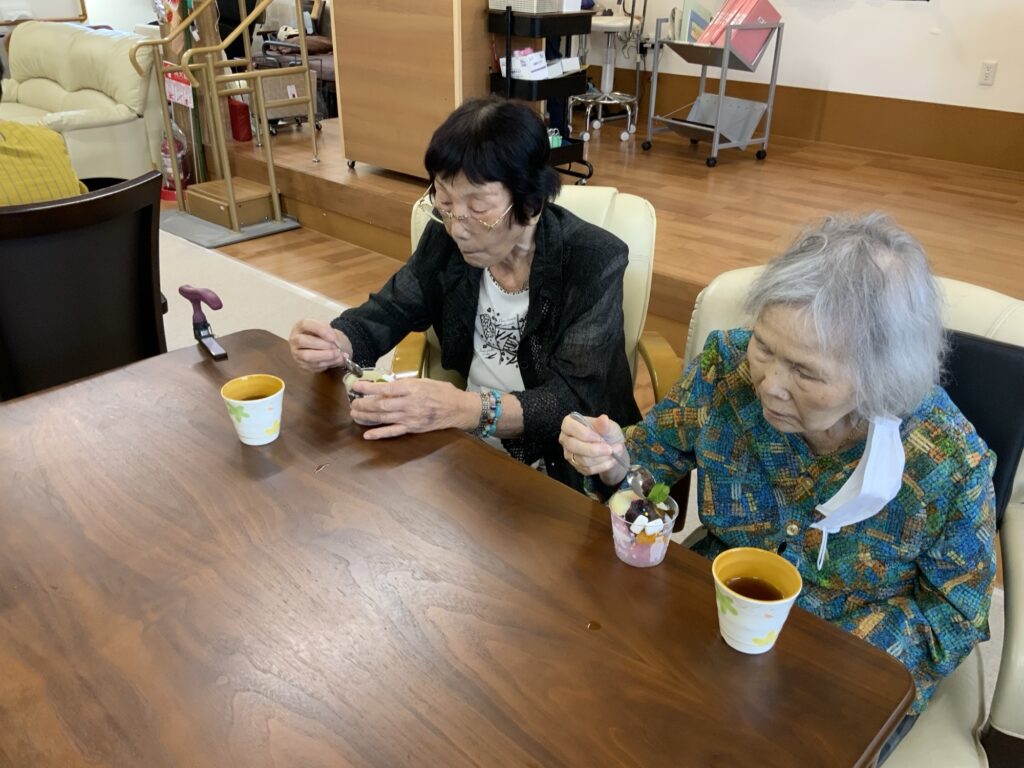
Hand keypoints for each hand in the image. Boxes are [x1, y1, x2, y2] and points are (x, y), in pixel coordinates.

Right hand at [289, 319, 350, 372]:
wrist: (323, 348)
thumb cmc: (324, 336)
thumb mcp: (328, 330)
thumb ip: (332, 333)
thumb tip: (337, 343)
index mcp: (300, 326)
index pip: (305, 325)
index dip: (320, 330)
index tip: (333, 337)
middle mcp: (295, 339)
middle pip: (303, 341)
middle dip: (322, 345)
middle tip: (336, 347)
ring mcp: (296, 353)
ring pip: (307, 356)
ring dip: (325, 356)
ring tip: (338, 354)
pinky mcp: (301, 364)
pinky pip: (313, 365)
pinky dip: (327, 363)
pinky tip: (337, 360)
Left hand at [349, 378, 478, 438]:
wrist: (458, 408)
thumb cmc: (442, 392)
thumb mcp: (423, 381)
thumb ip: (405, 385)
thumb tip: (386, 386)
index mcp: (411, 388)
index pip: (385, 388)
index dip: (368, 388)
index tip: (356, 386)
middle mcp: (409, 403)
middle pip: (381, 404)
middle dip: (364, 404)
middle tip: (353, 402)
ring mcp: (410, 417)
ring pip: (383, 417)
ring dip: (367, 416)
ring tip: (355, 414)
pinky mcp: (412, 428)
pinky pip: (393, 432)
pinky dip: (379, 434)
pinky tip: (367, 434)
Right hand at [558, 413, 627, 485]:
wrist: (612, 448)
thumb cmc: (608, 433)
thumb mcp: (609, 426)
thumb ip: (605, 424)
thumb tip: (603, 419)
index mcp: (569, 424)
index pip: (569, 427)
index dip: (584, 433)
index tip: (599, 437)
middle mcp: (565, 439)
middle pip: (574, 446)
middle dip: (594, 449)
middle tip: (610, 449)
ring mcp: (569, 454)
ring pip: (582, 460)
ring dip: (602, 458)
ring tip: (614, 453)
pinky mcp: (576, 466)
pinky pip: (587, 469)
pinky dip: (602, 466)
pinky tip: (611, 460)